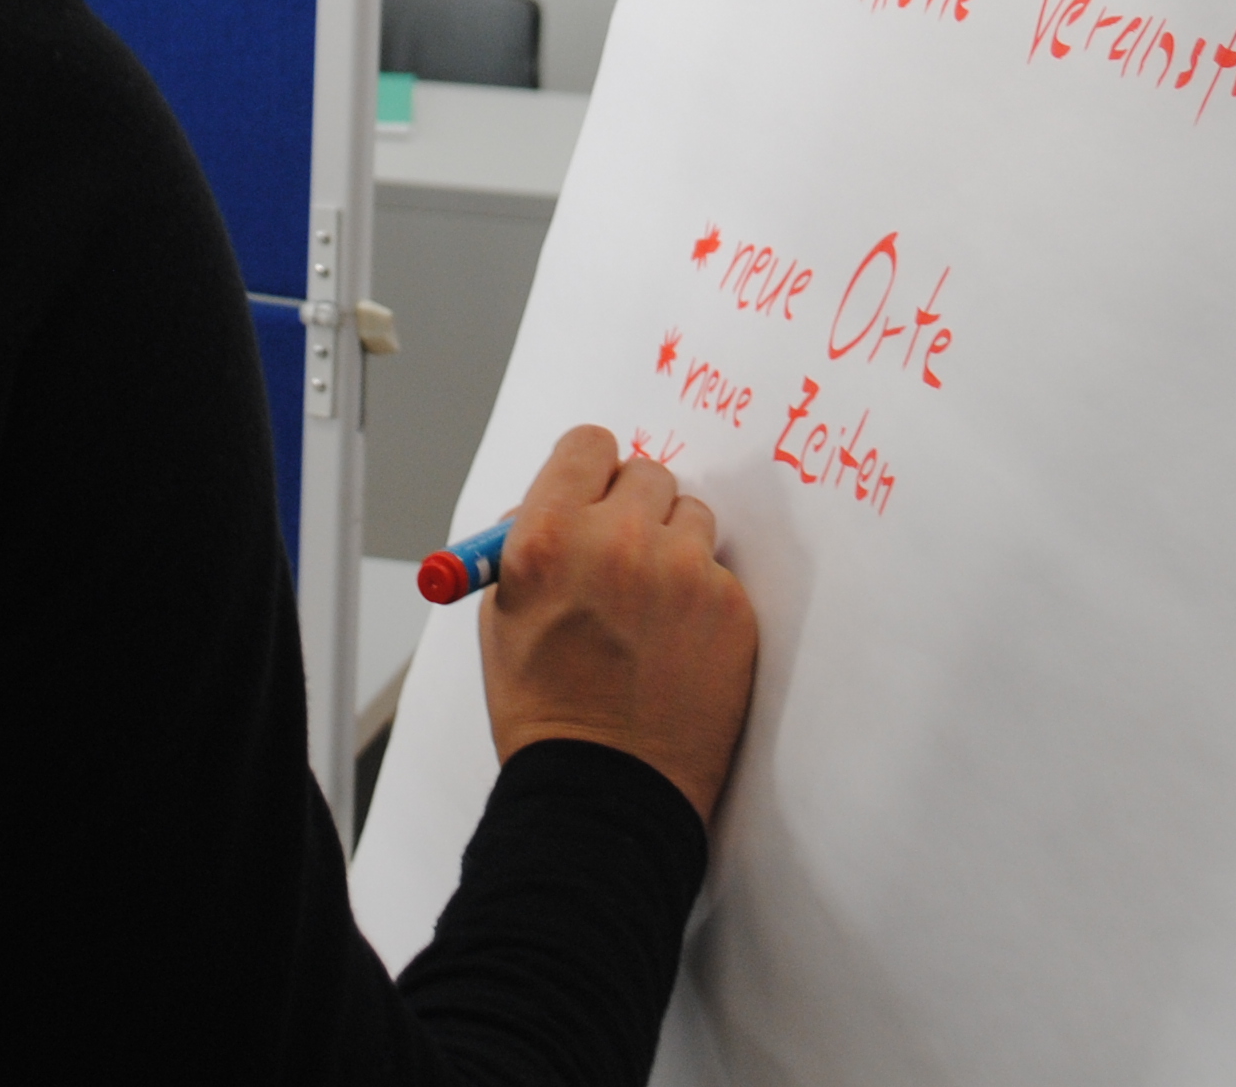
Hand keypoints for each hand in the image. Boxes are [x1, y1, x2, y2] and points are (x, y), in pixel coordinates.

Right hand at [475, 424, 760, 822]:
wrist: (605, 789)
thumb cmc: (546, 709)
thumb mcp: (504, 615)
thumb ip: (531, 543)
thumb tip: (556, 500)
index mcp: (549, 536)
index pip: (589, 445)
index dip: (590, 469)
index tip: (595, 489)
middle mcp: (618, 541)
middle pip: (647, 472)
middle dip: (634, 507)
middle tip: (623, 553)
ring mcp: (682, 573)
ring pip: (692, 516)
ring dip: (673, 547)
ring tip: (650, 610)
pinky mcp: (731, 607)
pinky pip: (718, 572)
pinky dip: (701, 598)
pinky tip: (675, 645)